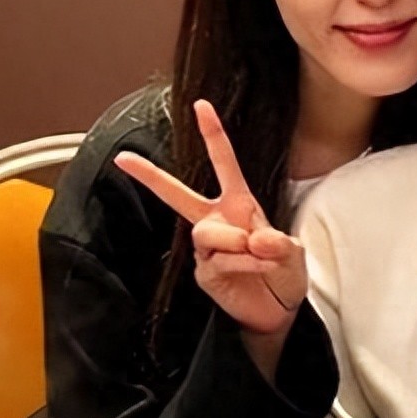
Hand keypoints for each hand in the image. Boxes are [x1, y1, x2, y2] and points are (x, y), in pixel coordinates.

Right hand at [115, 100, 305, 373]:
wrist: (279, 311)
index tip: (200, 106)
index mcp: (239, 205)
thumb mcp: (293, 253)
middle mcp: (218, 222)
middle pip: (178, 195)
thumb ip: (279, 243)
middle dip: (151, 177)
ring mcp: (208, 249)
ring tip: (259, 252)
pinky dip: (245, 263)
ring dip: (237, 241)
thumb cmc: (284, 273)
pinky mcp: (205, 273)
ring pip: (207, 233)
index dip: (213, 134)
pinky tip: (259, 268)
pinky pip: (218, 261)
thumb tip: (257, 238)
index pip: (224, 164)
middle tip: (123, 159)